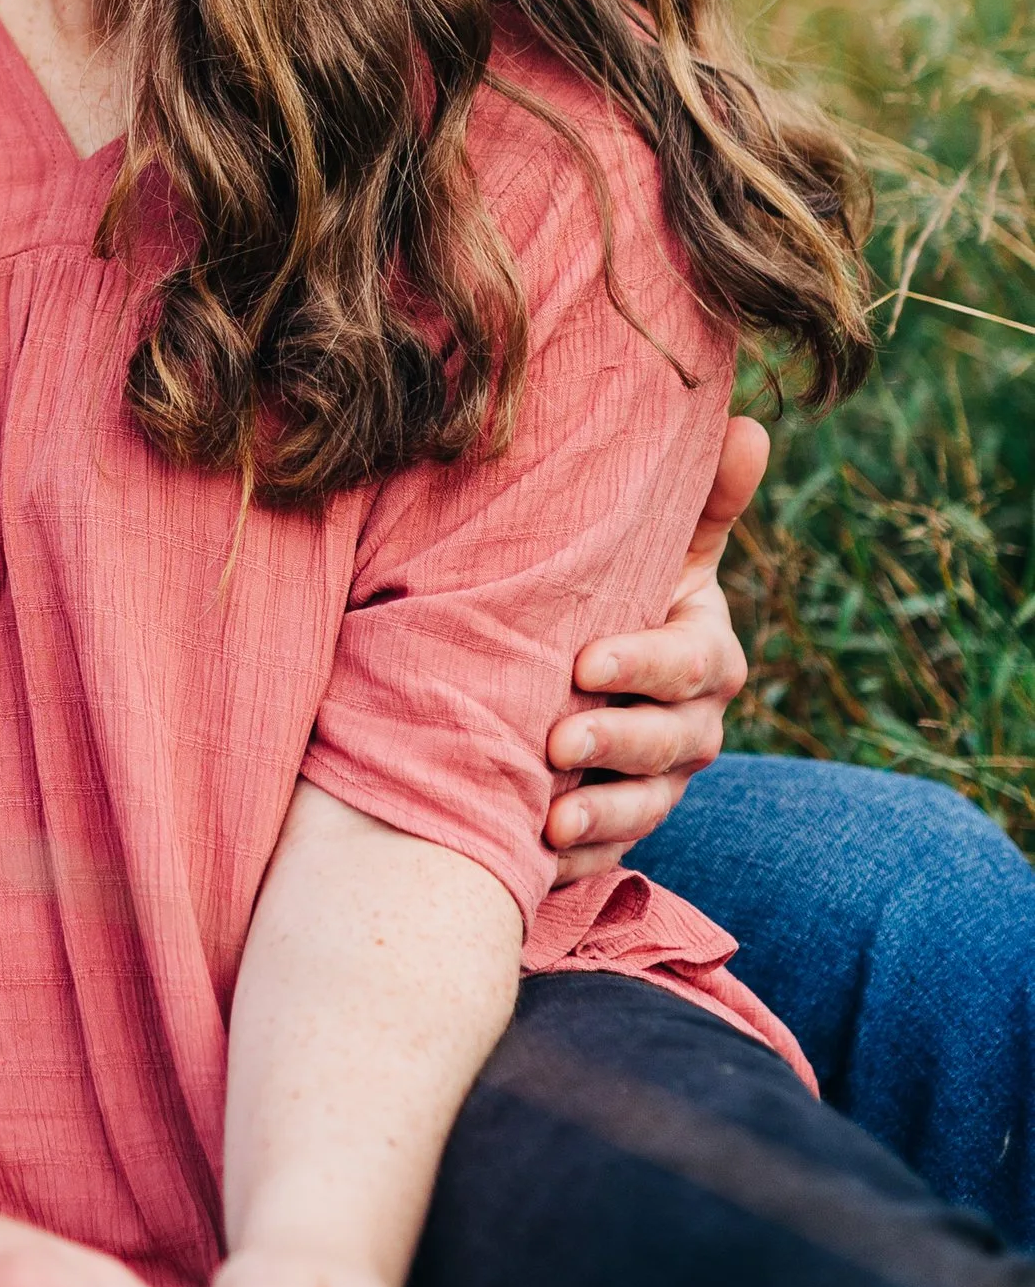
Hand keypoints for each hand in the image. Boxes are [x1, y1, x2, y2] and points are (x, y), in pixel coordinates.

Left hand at [545, 413, 764, 876]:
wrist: (588, 666)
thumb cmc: (623, 588)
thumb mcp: (661, 546)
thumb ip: (702, 498)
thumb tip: (749, 422)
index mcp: (704, 653)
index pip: (690, 662)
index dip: (644, 665)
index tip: (586, 661)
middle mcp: (692, 724)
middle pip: (668, 742)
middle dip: (616, 743)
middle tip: (556, 740)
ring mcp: (660, 782)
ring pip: (644, 807)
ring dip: (600, 815)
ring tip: (550, 818)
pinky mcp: (622, 828)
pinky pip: (609, 856)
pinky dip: (575, 864)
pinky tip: (536, 863)